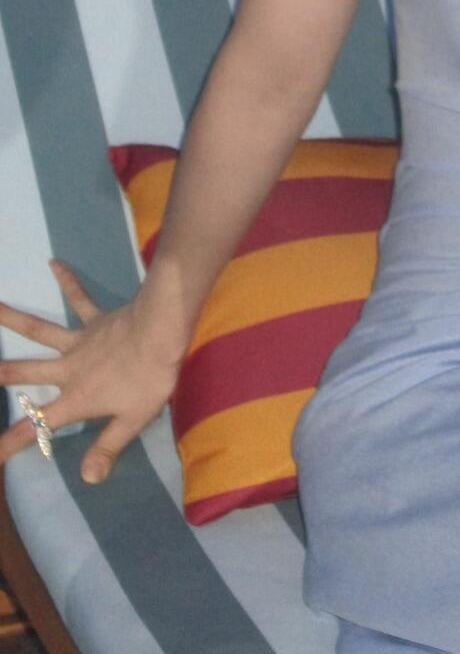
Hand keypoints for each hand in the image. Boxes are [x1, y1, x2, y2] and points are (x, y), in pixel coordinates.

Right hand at [0, 259, 182, 484]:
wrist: (161, 330)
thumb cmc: (149, 377)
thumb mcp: (132, 420)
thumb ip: (108, 447)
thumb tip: (87, 479)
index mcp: (75, 398)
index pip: (35, 427)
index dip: (10, 444)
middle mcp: (68, 369)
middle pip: (24, 373)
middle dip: (0, 374)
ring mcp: (79, 341)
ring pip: (39, 331)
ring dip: (12, 319)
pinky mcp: (96, 320)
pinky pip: (79, 299)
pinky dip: (67, 281)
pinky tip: (55, 262)